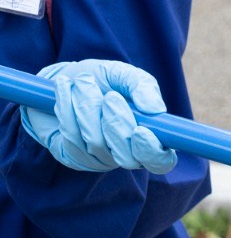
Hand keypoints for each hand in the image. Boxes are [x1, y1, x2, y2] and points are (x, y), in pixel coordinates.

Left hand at [20, 60, 176, 173]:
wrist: (63, 79)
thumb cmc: (101, 79)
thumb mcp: (124, 75)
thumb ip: (143, 87)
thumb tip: (154, 109)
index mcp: (149, 139)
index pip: (160, 162)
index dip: (151, 151)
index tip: (140, 130)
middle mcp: (127, 155)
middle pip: (126, 158)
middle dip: (115, 123)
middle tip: (109, 96)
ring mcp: (99, 158)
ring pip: (95, 143)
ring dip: (87, 107)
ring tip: (82, 82)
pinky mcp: (73, 156)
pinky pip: (71, 139)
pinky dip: (66, 108)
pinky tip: (64, 89)